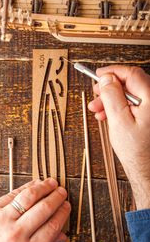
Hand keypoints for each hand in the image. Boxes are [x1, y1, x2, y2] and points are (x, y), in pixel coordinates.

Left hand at [0, 178, 70, 241]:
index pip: (52, 226)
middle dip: (56, 197)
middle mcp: (17, 234)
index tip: (67, 207)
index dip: (62, 213)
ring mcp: (4, 219)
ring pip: (29, 197)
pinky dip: (27, 186)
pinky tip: (34, 184)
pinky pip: (13, 194)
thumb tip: (61, 237)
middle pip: (44, 209)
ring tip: (51, 183)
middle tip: (62, 192)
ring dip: (43, 187)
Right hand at [88, 65, 149, 209]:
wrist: (145, 168)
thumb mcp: (118, 120)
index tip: (99, 75)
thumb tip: (106, 79)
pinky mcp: (148, 114)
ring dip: (112, 99)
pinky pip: (132, 104)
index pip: (132, 74)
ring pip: (129, 94)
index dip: (113, 72)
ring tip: (98, 110)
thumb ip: (111, 96)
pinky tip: (107, 115)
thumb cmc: (136, 150)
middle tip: (96, 95)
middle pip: (130, 83)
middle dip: (110, 89)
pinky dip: (118, 107)